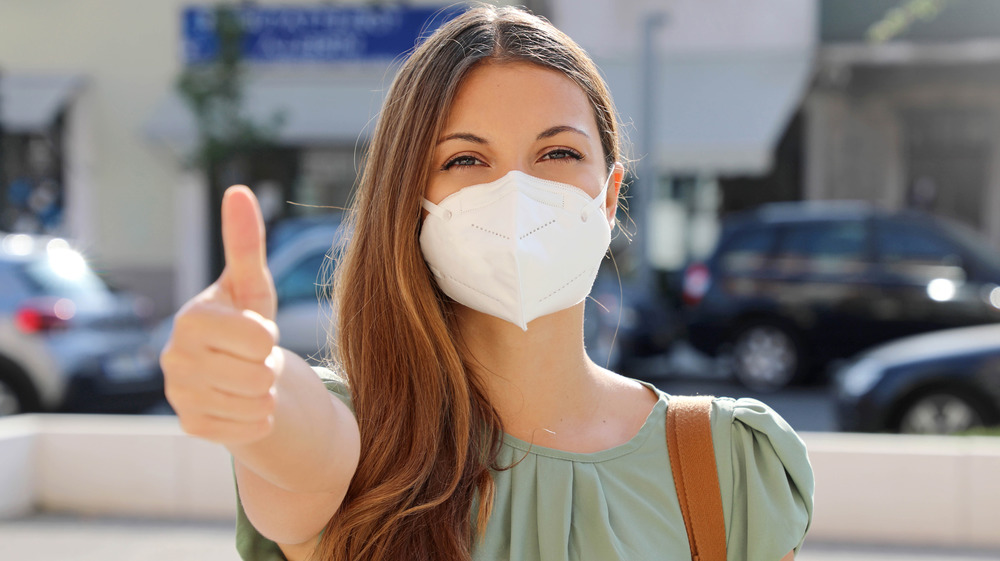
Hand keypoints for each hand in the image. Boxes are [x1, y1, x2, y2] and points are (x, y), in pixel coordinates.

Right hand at [161, 185, 280, 445]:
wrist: (236, 371)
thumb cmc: (246, 319)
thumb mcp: (252, 284)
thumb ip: (245, 242)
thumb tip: (238, 190)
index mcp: (191, 318)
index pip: (259, 338)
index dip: (268, 335)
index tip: (256, 330)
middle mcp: (175, 358)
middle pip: (259, 373)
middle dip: (268, 365)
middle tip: (253, 358)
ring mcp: (180, 396)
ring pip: (256, 402)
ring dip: (265, 391)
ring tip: (249, 376)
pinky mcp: (193, 426)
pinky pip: (251, 427)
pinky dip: (260, 416)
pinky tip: (245, 401)